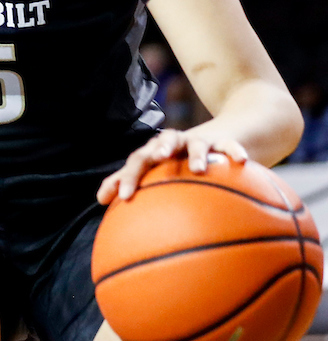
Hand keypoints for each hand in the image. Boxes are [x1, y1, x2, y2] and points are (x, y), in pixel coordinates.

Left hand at [97, 127, 248, 204]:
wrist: (209, 139)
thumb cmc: (173, 161)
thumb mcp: (154, 171)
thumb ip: (128, 182)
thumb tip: (99, 201)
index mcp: (154, 152)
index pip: (136, 161)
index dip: (127, 177)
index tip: (123, 198)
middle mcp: (173, 142)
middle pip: (162, 142)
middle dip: (159, 149)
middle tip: (158, 159)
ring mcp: (197, 140)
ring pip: (195, 143)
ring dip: (196, 153)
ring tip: (199, 168)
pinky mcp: (221, 141)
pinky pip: (228, 145)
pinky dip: (233, 151)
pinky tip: (241, 161)